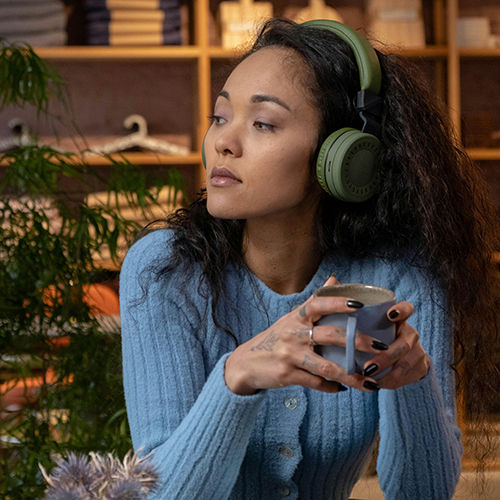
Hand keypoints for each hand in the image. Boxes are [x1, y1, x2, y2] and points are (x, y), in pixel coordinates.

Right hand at [224, 275, 385, 395]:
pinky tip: (344, 388)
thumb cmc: (276, 338)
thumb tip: (335, 278)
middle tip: (380, 347)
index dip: (337, 303)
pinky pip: (315, 382)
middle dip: (357, 342)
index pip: (318, 305)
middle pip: (329, 335)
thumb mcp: (292, 318)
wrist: (247, 362)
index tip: (359, 305)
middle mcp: (293, 334)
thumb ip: (314, 301)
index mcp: (296, 318)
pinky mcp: (288, 375)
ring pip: (326, 366)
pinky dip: (331, 386)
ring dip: (351, 375)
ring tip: (370, 382)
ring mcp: (290, 355)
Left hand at [361, 302, 430, 388]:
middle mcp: (410, 333)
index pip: (407, 309)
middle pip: (403, 344)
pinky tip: (376, 384)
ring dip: (386, 373)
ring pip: (404, 364)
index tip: (390, 314)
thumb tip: (333, 298)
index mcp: (399, 319)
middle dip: (385, 358)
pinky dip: (389, 382)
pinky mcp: (421, 367)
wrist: (405, 357)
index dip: (401, 310)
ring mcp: (418, 351)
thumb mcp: (372, 326)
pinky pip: (406, 377)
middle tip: (367, 367)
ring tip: (368, 378)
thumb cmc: (379, 337)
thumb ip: (356, 318)